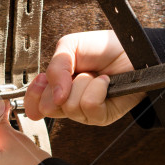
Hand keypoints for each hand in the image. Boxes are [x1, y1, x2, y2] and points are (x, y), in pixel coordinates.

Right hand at [24, 30, 144, 125]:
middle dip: (61, 84)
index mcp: (56, 89)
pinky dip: (98, 88)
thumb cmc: (101, 48)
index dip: (34, 95)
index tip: (43, 79)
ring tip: (94, 75)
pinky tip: (106, 82)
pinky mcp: (103, 117)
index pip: (34, 105)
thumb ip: (55, 68)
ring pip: (70, 106)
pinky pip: (90, 105)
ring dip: (83, 83)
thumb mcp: (69, 47)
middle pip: (49, 107)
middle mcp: (68, 104)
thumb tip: (56, 96)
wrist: (130, 48)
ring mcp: (85, 114)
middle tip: (77, 72)